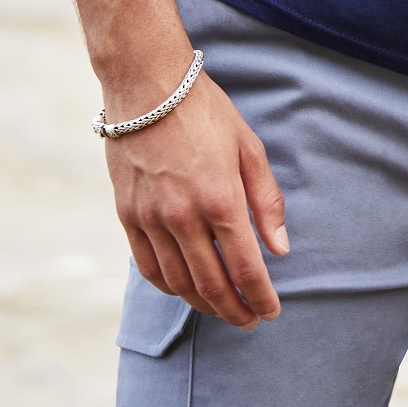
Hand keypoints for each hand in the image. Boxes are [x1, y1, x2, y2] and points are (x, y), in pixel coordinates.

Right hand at [106, 67, 288, 328]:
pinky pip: (149, 267)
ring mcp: (151, 219)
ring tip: (222, 309)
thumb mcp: (249, 147)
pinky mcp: (128, 216)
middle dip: (235, 309)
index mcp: (221, 199)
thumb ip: (267, 201)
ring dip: (203, 304)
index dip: (261, 297)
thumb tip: (279, 249)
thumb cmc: (205, 111)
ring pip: (178, 283)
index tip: (270, 312)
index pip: (246, 268)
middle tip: (249, 320)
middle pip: (212, 285)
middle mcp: (183, 217)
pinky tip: (184, 290)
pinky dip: (169, 286)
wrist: (147, 86)